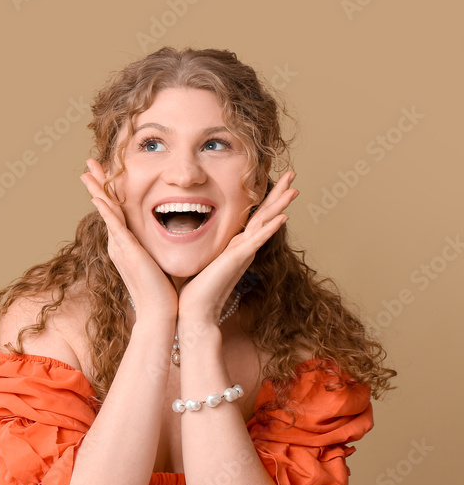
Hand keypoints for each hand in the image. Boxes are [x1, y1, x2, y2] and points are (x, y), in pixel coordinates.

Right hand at [80, 159, 177, 322]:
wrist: (160, 312)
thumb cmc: (164, 292)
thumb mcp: (159, 262)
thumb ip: (158, 248)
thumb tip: (173, 236)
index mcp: (126, 245)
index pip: (115, 212)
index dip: (108, 191)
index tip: (104, 174)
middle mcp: (119, 243)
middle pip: (105, 207)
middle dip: (97, 184)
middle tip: (88, 164)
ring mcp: (121, 247)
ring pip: (106, 211)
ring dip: (97, 189)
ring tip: (87, 172)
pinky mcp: (127, 251)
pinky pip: (114, 226)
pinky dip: (106, 210)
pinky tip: (99, 196)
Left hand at [177, 171, 298, 326]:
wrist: (195, 311)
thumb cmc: (194, 289)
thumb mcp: (200, 259)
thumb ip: (204, 247)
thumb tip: (189, 231)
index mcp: (234, 245)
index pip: (254, 216)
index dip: (265, 197)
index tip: (274, 178)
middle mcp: (243, 247)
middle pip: (265, 214)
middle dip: (279, 193)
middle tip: (294, 173)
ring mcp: (243, 253)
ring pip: (266, 223)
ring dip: (280, 205)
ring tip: (295, 188)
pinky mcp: (238, 260)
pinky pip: (257, 241)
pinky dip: (270, 228)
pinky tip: (283, 216)